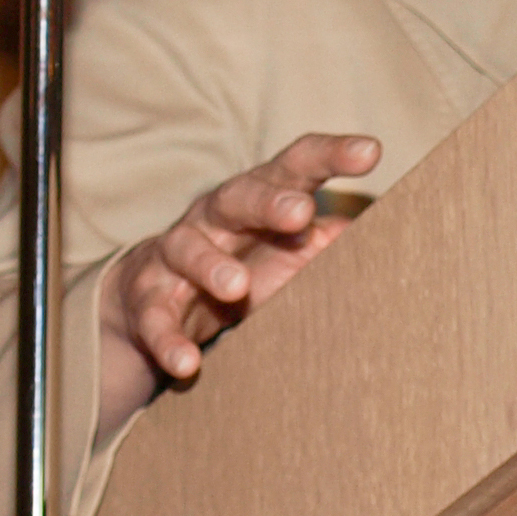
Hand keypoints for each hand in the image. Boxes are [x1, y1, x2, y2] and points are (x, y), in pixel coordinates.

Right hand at [95, 133, 381, 438]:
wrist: (155, 298)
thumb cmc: (240, 265)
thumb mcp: (286, 254)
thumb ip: (323, 244)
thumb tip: (370, 235)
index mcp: (258, 198)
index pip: (294, 166)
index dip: (331, 156)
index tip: (370, 152)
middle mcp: (214, 216)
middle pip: (238, 196)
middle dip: (268, 202)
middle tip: (300, 213)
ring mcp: (174, 255)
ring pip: (187, 248)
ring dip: (211, 266)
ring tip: (237, 287)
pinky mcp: (146, 299)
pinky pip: (155, 317)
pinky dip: (169, 340)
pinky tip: (187, 363)